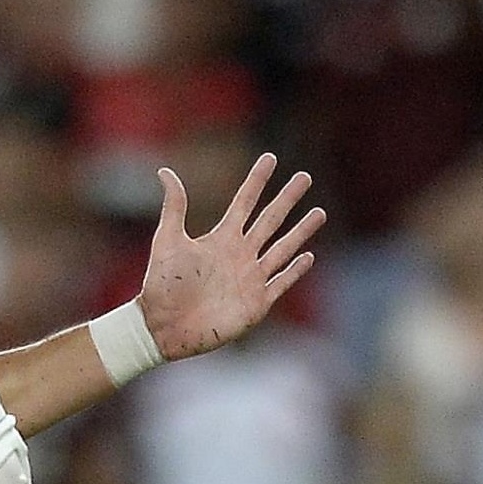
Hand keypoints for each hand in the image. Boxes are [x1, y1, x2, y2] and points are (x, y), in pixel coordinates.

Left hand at [136, 154, 327, 361]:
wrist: (165, 325)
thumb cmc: (162, 284)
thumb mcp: (167, 239)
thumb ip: (174, 206)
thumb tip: (165, 171)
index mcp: (221, 238)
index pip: (245, 202)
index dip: (257, 180)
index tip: (270, 158)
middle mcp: (240, 254)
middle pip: (270, 220)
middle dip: (288, 198)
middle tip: (305, 177)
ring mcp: (251, 278)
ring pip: (282, 248)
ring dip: (301, 231)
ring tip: (320, 212)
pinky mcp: (256, 303)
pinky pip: (281, 283)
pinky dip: (294, 271)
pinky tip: (309, 256)